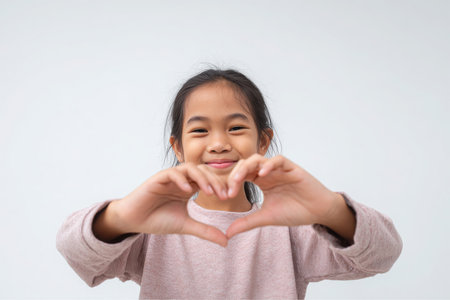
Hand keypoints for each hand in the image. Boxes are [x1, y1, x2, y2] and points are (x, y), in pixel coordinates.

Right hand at [103, 163, 228, 246]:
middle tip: (223, 195)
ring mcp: (170, 177)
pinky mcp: (157, 178)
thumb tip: (226, 242)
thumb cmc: (157, 220)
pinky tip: (188, 191)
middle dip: (215, 181)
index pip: (209, 179)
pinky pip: (172, 173)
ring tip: (208, 192)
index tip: (229, 197)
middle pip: (203, 171)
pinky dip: (181, 180)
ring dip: (201, 178)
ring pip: (189, 168)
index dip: (220, 185)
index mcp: (189, 187)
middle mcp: (181, 180)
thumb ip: (205, 231)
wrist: (133, 220)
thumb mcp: (185, 226)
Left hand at [226, 154, 354, 239]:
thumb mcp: (266, 218)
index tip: (225, 197)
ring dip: (247, 167)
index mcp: (260, 181)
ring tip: (240, 179)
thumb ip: (247, 222)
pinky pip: (278, 160)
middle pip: (245, 164)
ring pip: (259, 159)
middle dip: (235, 174)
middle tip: (230, 189)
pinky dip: (269, 165)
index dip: (230, 183)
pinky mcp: (292, 168)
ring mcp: (279, 169)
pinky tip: (262, 175)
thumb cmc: (295, 211)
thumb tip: (227, 234)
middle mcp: (268, 172)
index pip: (240, 175)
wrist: (318, 211)